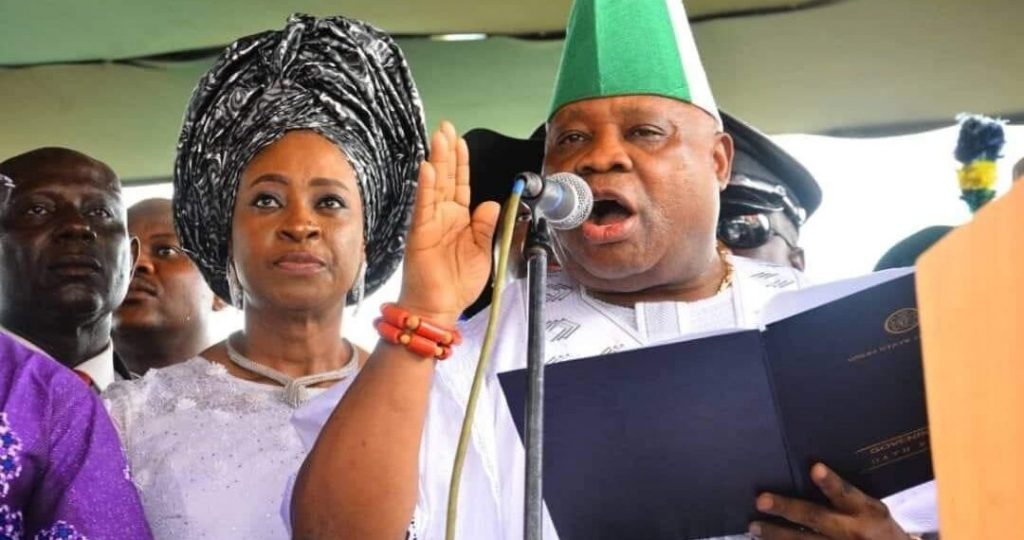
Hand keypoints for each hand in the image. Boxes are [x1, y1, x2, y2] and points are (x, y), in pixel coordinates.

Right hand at [398, 121, 500, 325]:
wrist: (440, 308)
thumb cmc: (458, 284)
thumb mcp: (483, 250)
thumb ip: (485, 225)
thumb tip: (491, 202)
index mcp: (460, 219)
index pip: (461, 184)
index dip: (461, 162)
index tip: (460, 140)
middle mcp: (443, 216)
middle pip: (446, 177)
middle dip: (446, 151)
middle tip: (445, 127)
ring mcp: (430, 222)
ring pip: (435, 185)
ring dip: (437, 161)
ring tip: (438, 138)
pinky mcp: (420, 233)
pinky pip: (424, 206)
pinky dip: (426, 187)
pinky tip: (428, 169)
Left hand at [749, 463, 910, 539]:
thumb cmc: (878, 527)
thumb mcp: (871, 508)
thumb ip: (845, 495)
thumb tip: (809, 469)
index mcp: (865, 510)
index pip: (846, 493)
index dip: (831, 482)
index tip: (815, 468)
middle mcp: (852, 530)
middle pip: (816, 517)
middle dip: (787, 509)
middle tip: (761, 501)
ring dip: (777, 535)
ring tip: (755, 527)